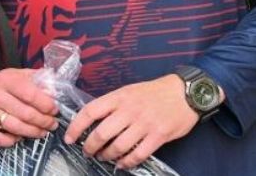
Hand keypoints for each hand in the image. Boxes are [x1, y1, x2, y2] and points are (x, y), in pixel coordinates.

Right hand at [0, 67, 58, 147]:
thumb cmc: (3, 84)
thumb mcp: (19, 75)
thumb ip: (38, 80)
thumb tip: (55, 91)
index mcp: (5, 79)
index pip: (30, 94)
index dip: (46, 105)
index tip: (54, 110)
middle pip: (24, 113)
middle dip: (43, 121)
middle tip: (52, 124)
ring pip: (13, 127)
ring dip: (32, 132)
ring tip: (41, 132)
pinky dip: (10, 141)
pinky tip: (19, 138)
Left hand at [64, 74, 198, 169]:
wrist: (185, 92)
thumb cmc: (155, 92)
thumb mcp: (129, 91)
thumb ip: (112, 104)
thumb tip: (93, 119)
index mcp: (119, 97)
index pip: (90, 111)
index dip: (76, 126)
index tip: (70, 138)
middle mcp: (129, 110)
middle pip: (102, 133)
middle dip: (90, 146)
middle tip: (88, 152)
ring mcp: (144, 124)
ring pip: (118, 146)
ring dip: (107, 155)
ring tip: (104, 157)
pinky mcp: (159, 136)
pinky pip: (138, 154)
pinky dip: (127, 162)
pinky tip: (122, 163)